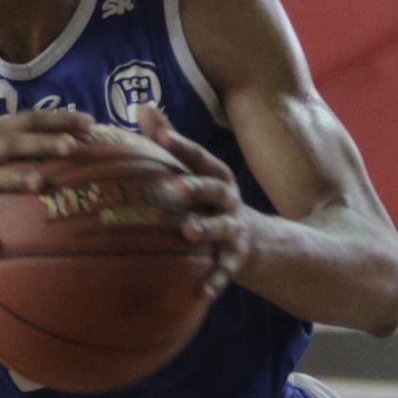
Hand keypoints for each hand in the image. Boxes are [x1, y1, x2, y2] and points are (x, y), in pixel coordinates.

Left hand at [138, 106, 249, 298]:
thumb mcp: (194, 172)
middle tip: (175, 187)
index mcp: (215, 176)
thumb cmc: (208, 200)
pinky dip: (214, 280)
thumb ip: (170, 141)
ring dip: (207, 228)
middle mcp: (227, 200)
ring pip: (222, 227)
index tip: (161, 135)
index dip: (181, 144)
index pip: (198, 157)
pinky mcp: (235, 258)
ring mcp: (233, 229)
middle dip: (198, 187)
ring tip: (188, 232)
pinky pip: (225, 270)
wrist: (254, 239)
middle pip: (216, 189)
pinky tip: (202, 292)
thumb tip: (142, 105)